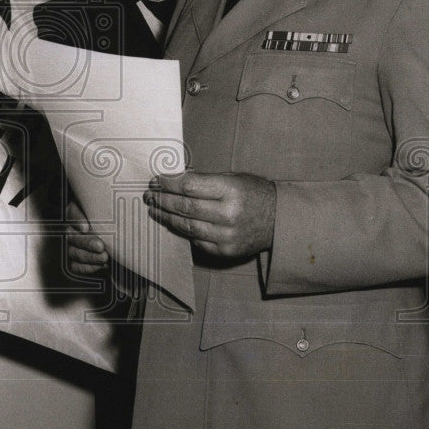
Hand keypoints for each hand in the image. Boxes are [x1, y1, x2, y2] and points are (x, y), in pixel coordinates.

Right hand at [65, 201, 109, 275]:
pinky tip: (100, 266)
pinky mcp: (75, 262)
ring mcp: (71, 246)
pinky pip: (76, 267)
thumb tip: (112, 208)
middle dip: (87, 242)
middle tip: (100, 246)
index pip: (73, 214)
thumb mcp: (107, 211)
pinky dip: (88, 268)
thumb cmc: (109, 220)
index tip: (85, 228)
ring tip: (104, 258)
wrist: (115, 238)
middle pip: (73, 236)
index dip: (77, 221)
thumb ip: (105, 209)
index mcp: (75, 213)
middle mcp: (70, 229)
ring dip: (90, 257)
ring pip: (74, 252)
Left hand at [145, 172, 276, 258]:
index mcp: (230, 190)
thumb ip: (205, 180)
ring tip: (155, 209)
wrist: (279, 220)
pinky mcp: (225, 250)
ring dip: (167, 217)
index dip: (169, 184)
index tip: (156, 180)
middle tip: (150, 195)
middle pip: (185, 207)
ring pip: (187, 226)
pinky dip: (182, 230)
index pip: (190, 186)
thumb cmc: (253, 193)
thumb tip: (174, 180)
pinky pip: (196, 240)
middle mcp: (228, 214)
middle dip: (163, 200)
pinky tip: (172, 222)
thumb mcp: (233, 178)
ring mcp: (227, 235)